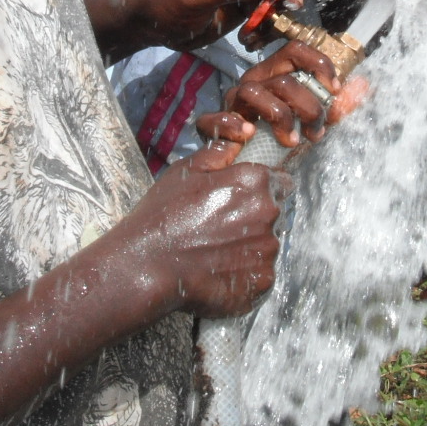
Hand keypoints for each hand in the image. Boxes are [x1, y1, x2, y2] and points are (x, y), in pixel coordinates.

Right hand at [111, 155, 281, 317]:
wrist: (147, 265)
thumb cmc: (163, 215)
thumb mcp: (186, 170)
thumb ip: (219, 154)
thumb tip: (237, 145)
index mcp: (256, 182)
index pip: (279, 182)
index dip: (260, 191)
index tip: (240, 201)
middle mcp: (269, 213)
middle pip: (274, 214)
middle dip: (254, 219)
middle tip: (220, 229)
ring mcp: (267, 249)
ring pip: (268, 245)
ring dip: (250, 247)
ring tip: (216, 252)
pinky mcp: (262, 281)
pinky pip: (261, 273)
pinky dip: (245, 274)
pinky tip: (219, 271)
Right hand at [197, 42, 368, 150]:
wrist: (246, 163)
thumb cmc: (280, 136)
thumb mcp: (312, 119)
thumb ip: (337, 104)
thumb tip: (364, 85)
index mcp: (276, 73)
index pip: (295, 49)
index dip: (319, 64)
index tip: (335, 88)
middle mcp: (254, 81)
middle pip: (283, 78)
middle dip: (308, 107)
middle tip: (317, 130)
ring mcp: (233, 101)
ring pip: (254, 92)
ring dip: (280, 118)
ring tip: (292, 140)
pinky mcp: (213, 124)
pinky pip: (217, 119)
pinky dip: (234, 125)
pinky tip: (250, 135)